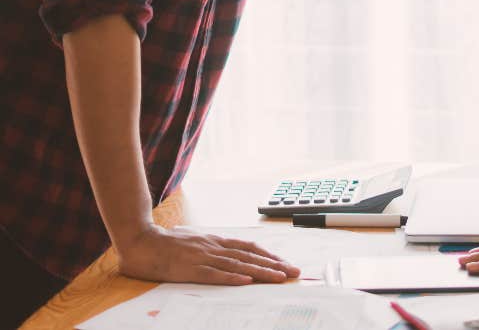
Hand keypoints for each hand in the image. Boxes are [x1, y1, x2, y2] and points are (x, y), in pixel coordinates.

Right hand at [116, 224, 299, 284]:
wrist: (141, 241)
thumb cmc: (165, 243)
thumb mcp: (192, 241)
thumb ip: (207, 246)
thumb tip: (222, 251)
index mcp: (215, 241)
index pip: (249, 248)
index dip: (268, 255)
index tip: (285, 263)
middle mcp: (214, 246)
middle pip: (250, 256)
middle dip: (274, 265)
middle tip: (294, 272)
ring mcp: (203, 257)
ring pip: (238, 265)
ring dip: (261, 272)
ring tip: (280, 278)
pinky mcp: (190, 268)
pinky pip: (215, 274)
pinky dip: (232, 278)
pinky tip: (246, 282)